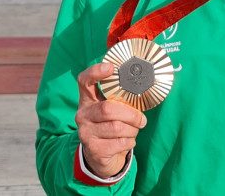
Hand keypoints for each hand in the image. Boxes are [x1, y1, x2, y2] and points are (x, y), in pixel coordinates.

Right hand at [76, 62, 146, 177]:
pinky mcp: (93, 149)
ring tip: (133, 130)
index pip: (84, 81)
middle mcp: (82, 115)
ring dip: (132, 129)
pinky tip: (128, 140)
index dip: (95, 72)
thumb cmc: (111, 125)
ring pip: (117, 127)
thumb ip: (120, 99)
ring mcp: (85, 133)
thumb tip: (141, 86)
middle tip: (142, 119)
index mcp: (87, 100)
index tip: (110, 67)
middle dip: (131, 114)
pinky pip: (120, 142)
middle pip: (108, 109)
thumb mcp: (112, 110)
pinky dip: (130, 141)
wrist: (101, 156)